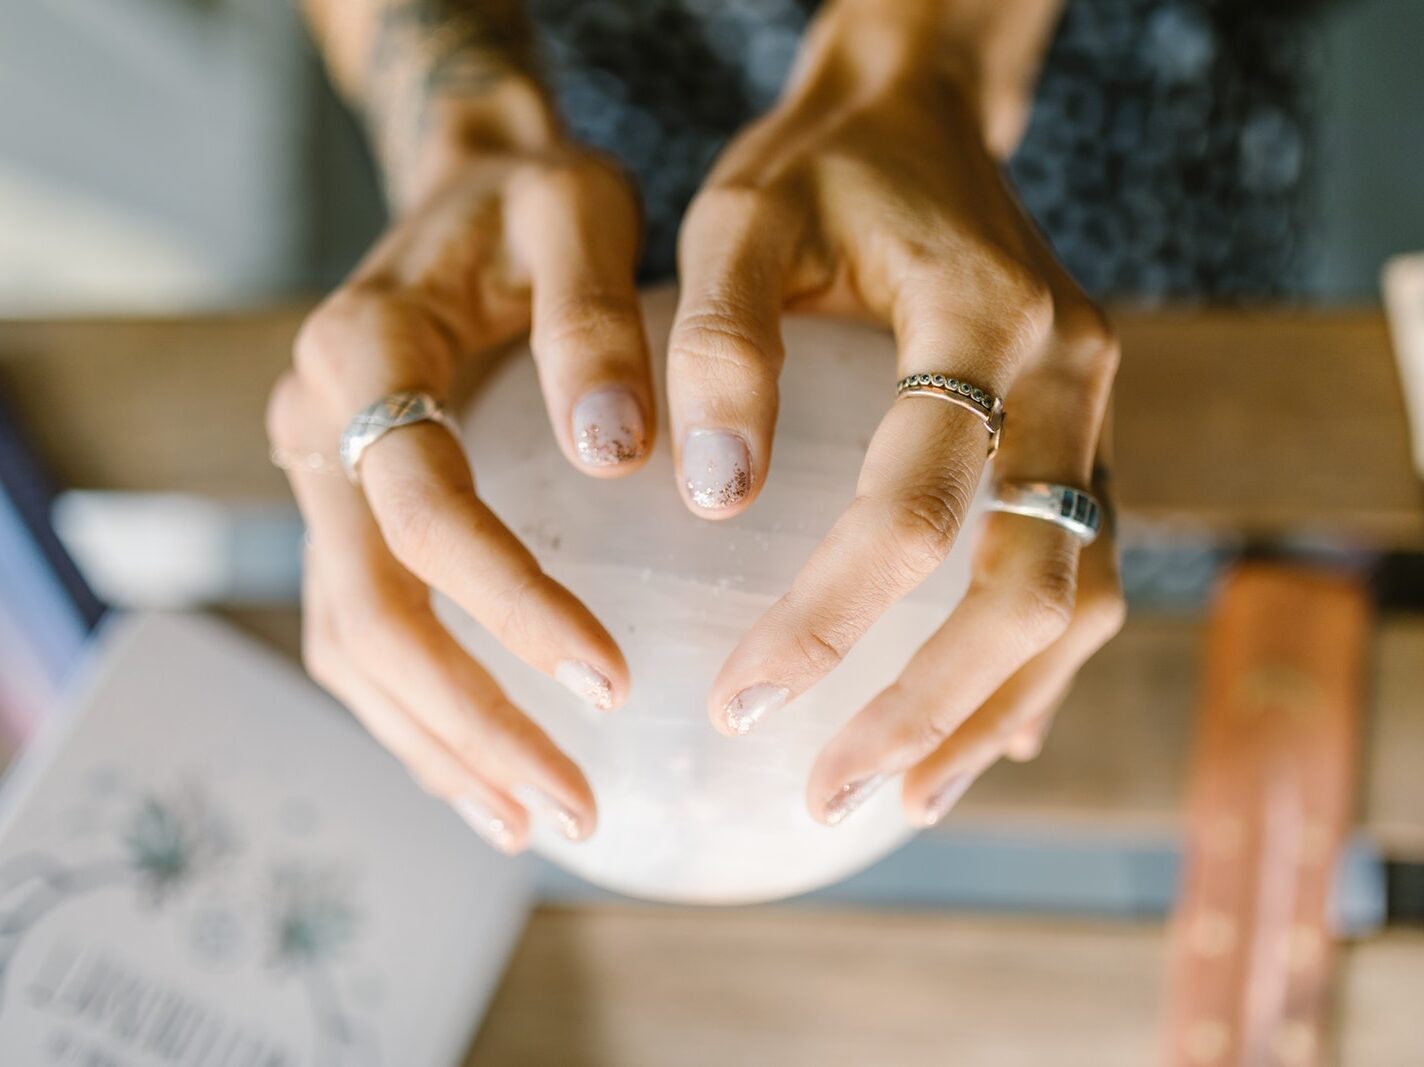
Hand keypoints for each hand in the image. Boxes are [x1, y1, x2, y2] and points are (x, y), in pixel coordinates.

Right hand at [267, 132, 652, 852]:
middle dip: (472, 721)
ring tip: (537, 822)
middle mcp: (315, 423)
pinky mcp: (343, 510)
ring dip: (441, 746)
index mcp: (363, 350)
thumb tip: (618, 456)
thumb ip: (593, 318)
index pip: (420, 510)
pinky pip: (359, 634)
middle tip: (579, 807)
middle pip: (369, 608)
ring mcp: (316, 474)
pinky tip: (488, 777)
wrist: (467, 184)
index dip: (508, 605)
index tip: (614, 681)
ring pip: (350, 644)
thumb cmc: (533, 199)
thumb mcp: (578, 212)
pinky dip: (419, 718)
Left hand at [670, 3, 1123, 825]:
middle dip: (930, 710)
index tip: (739, 705)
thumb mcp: (739, 216)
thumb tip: (714, 501)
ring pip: (1079, 596)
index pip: (917, 508)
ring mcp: (1097, 412)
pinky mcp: (1085, 437)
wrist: (926, 114)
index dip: (830, 620)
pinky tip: (973, 736)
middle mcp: (1073, 375)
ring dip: (992, 709)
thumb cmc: (822, 166)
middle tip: (828, 795)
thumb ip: (722, 345)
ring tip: (900, 797)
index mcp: (990, 316)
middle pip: (1033, 584)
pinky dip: (1028, 665)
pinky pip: (1078, 569)